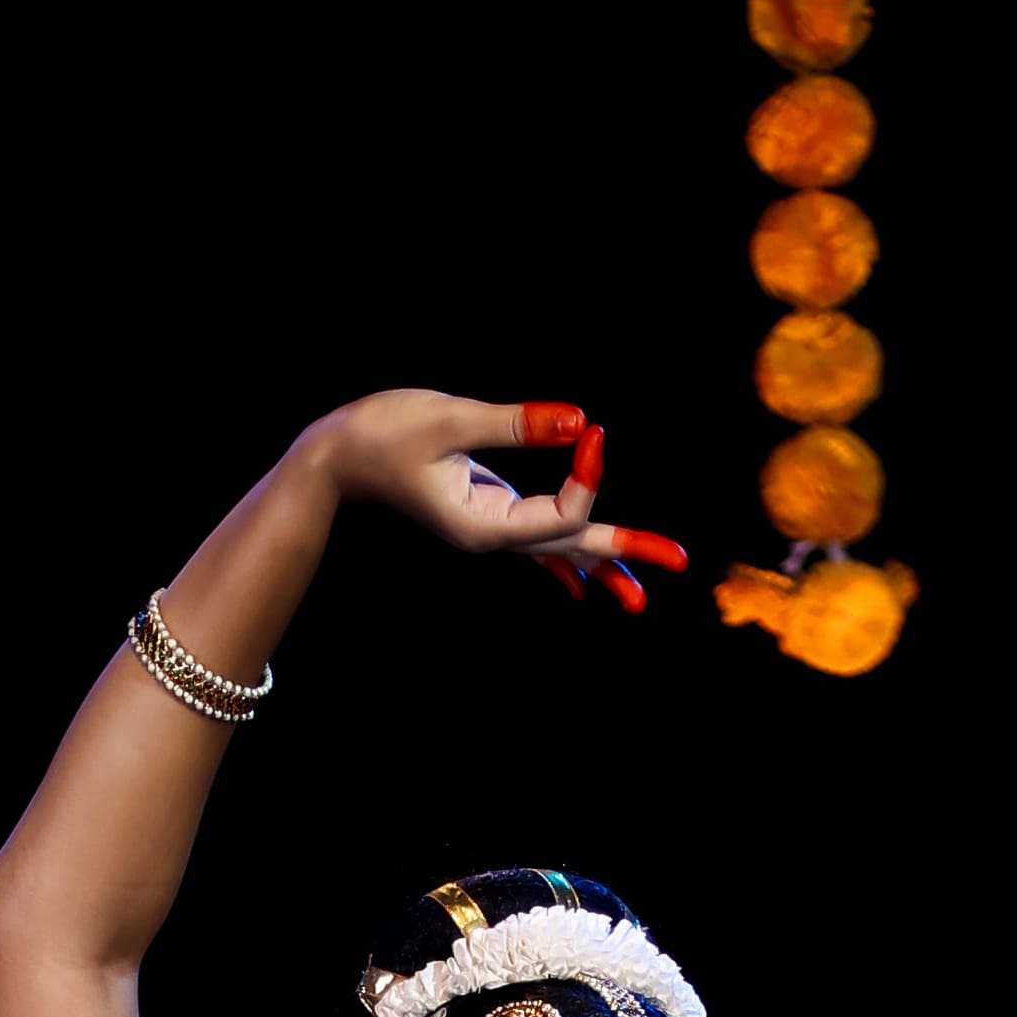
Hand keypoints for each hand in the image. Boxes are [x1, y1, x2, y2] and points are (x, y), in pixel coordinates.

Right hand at [314, 389, 685, 612]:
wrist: (335, 459)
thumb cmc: (382, 432)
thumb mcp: (449, 419)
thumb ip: (515, 422)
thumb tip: (578, 420)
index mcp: (483, 526)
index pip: (559, 513)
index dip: (587, 474)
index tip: (591, 429)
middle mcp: (492, 537)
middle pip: (573, 547)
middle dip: (626, 550)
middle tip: (681, 561)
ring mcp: (489, 530)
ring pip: (558, 551)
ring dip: (603, 565)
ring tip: (643, 597)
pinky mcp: (485, 514)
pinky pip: (536, 543)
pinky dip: (564, 559)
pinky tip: (583, 585)